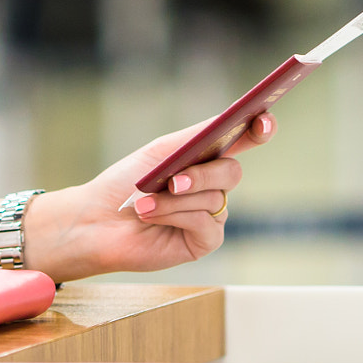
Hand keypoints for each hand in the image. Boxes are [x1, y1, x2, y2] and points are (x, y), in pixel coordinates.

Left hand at [24, 113, 275, 281]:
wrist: (98, 221)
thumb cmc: (125, 183)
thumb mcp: (161, 152)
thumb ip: (196, 137)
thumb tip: (228, 122)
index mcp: (206, 157)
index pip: (244, 139)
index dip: (260, 129)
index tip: (263, 121)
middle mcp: (213, 185)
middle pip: (232, 171)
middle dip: (202, 175)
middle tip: (173, 180)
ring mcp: (212, 214)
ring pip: (215, 198)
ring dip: (174, 200)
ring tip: (143, 204)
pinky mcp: (205, 241)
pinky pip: (205, 224)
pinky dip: (174, 217)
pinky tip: (150, 217)